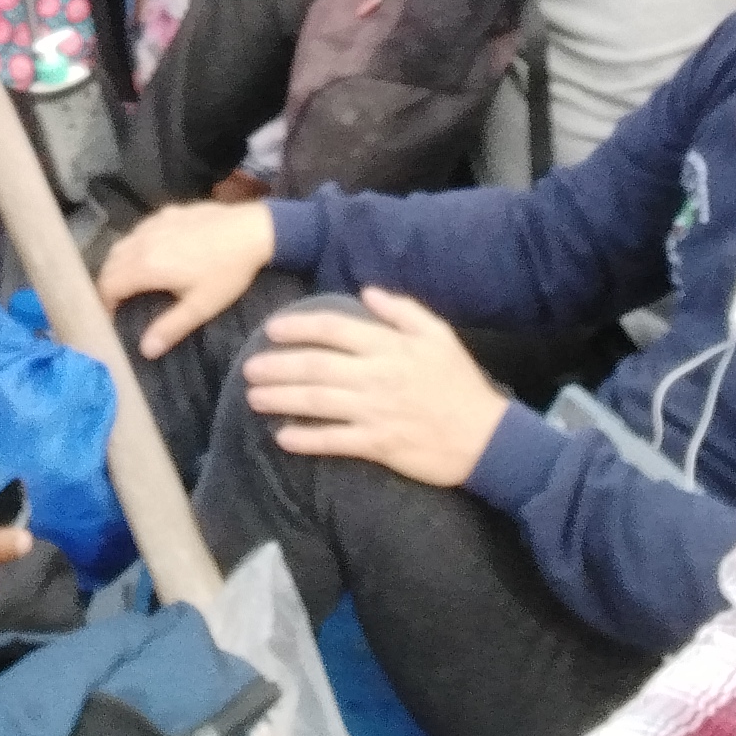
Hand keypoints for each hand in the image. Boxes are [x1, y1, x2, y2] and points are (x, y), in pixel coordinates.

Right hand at [97, 200, 277, 357]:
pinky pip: (139, 230)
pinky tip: (151, 253)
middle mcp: (143, 241)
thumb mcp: (201, 306)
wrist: (251, 230)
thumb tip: (145, 350)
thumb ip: (170, 327)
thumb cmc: (227, 272)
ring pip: (122, 243)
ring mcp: (155, 223)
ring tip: (130, 281)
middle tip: (118, 303)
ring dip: (119, 263)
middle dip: (108, 284)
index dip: (104, 303)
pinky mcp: (168, 213)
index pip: (108, 285)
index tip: (111, 318)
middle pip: (110, 263)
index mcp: (146, 266)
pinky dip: (135, 245)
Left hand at [236, 290, 510, 490]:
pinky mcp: (379, 445)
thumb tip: (367, 291)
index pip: (334, 331)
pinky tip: (282, 437)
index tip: (271, 329)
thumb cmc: (460, 383)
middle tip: (249, 367)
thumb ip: (402, 310)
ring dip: (281, 400)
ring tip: (254, 398)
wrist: (486, 438)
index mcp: (390, 347)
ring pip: (318, 403)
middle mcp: (377, 377)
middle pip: (316, 367)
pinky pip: (334, 441)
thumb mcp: (439, 335)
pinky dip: (306, 439)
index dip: (299, 327)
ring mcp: (376, 413)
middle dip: (278, 366)